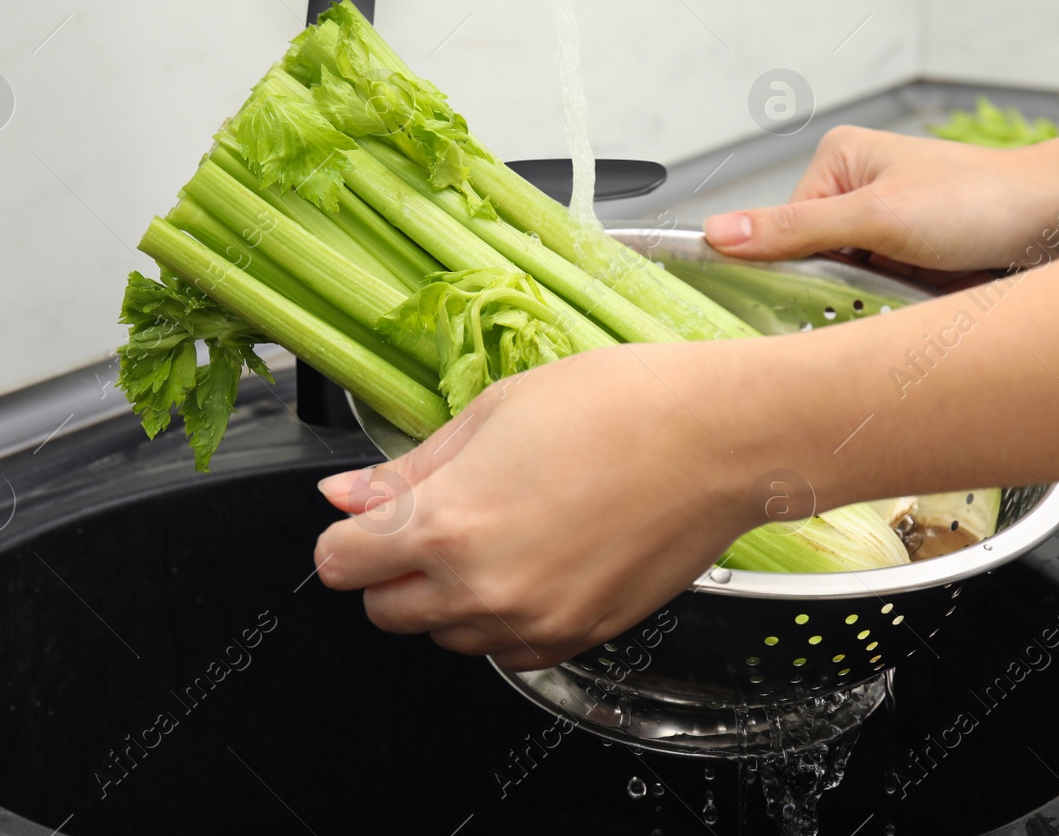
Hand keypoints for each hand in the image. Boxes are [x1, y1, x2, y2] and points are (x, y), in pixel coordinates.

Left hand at [312, 343, 756, 670]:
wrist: (719, 438)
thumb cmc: (617, 405)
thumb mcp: (492, 413)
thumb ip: (409, 470)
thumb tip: (343, 496)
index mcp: (446, 524)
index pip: (339, 563)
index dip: (349, 534)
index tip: (370, 516)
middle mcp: (482, 589)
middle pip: (385, 612)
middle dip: (392, 570)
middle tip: (440, 517)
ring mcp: (533, 622)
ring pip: (446, 638)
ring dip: (449, 598)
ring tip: (501, 532)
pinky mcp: (579, 637)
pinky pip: (508, 653)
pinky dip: (504, 620)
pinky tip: (535, 562)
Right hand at [702, 125, 1058, 270]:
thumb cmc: (981, 201)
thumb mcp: (876, 218)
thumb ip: (793, 230)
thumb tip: (717, 233)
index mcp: (838, 161)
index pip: (786, 231)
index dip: (806, 267)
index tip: (828, 289)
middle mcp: (859, 187)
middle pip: (818, 261)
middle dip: (849, 286)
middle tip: (892, 284)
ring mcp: (889, 223)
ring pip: (853, 283)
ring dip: (880, 298)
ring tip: (924, 286)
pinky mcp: (916, 255)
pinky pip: (886, 293)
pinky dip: (902, 304)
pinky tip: (931, 297)